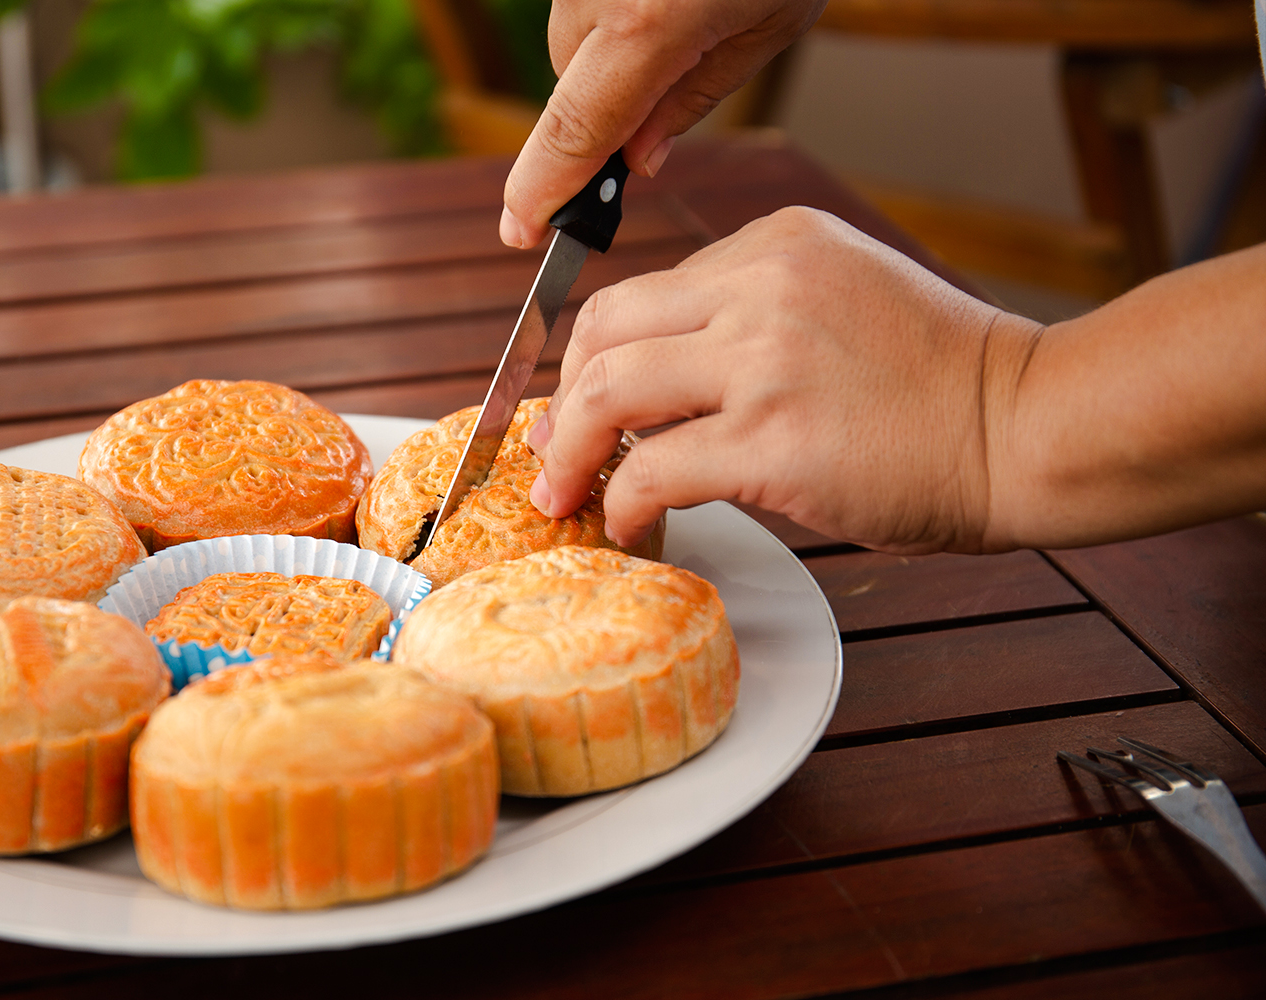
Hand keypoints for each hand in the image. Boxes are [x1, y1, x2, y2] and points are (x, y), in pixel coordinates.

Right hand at [500, 0, 825, 247]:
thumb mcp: (768, 26)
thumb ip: (690, 100)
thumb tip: (636, 160)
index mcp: (649, 24)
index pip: (574, 132)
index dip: (542, 190)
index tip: (519, 232)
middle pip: (573, 86)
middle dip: (615, 104)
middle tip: (683, 67)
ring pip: (577, 39)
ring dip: (619, 48)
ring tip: (691, 3)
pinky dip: (619, 6)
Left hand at [527, 206, 1044, 554]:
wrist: (1031, 426)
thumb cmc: (945, 383)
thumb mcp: (842, 302)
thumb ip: (754, 321)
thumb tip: (659, 392)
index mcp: (776, 245)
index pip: (644, 292)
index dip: (594, 355)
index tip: (578, 400)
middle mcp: (762, 287)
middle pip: (603, 328)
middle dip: (561, 397)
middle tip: (551, 452)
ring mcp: (766, 362)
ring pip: (607, 393)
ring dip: (568, 453)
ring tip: (562, 495)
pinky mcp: (774, 441)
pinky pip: (653, 470)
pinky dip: (622, 503)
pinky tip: (628, 525)